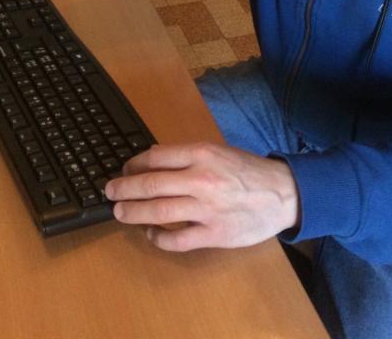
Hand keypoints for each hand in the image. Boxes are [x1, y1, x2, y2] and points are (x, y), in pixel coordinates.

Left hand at [104, 142, 299, 251]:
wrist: (282, 194)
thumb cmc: (246, 170)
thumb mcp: (217, 151)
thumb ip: (187, 156)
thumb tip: (152, 159)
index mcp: (201, 154)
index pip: (155, 157)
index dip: (133, 165)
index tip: (124, 170)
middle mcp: (201, 179)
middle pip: (150, 184)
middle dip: (124, 188)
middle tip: (110, 192)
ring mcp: (206, 209)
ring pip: (159, 211)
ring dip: (133, 212)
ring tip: (120, 212)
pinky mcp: (214, 234)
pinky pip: (178, 239)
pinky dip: (159, 237)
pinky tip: (151, 233)